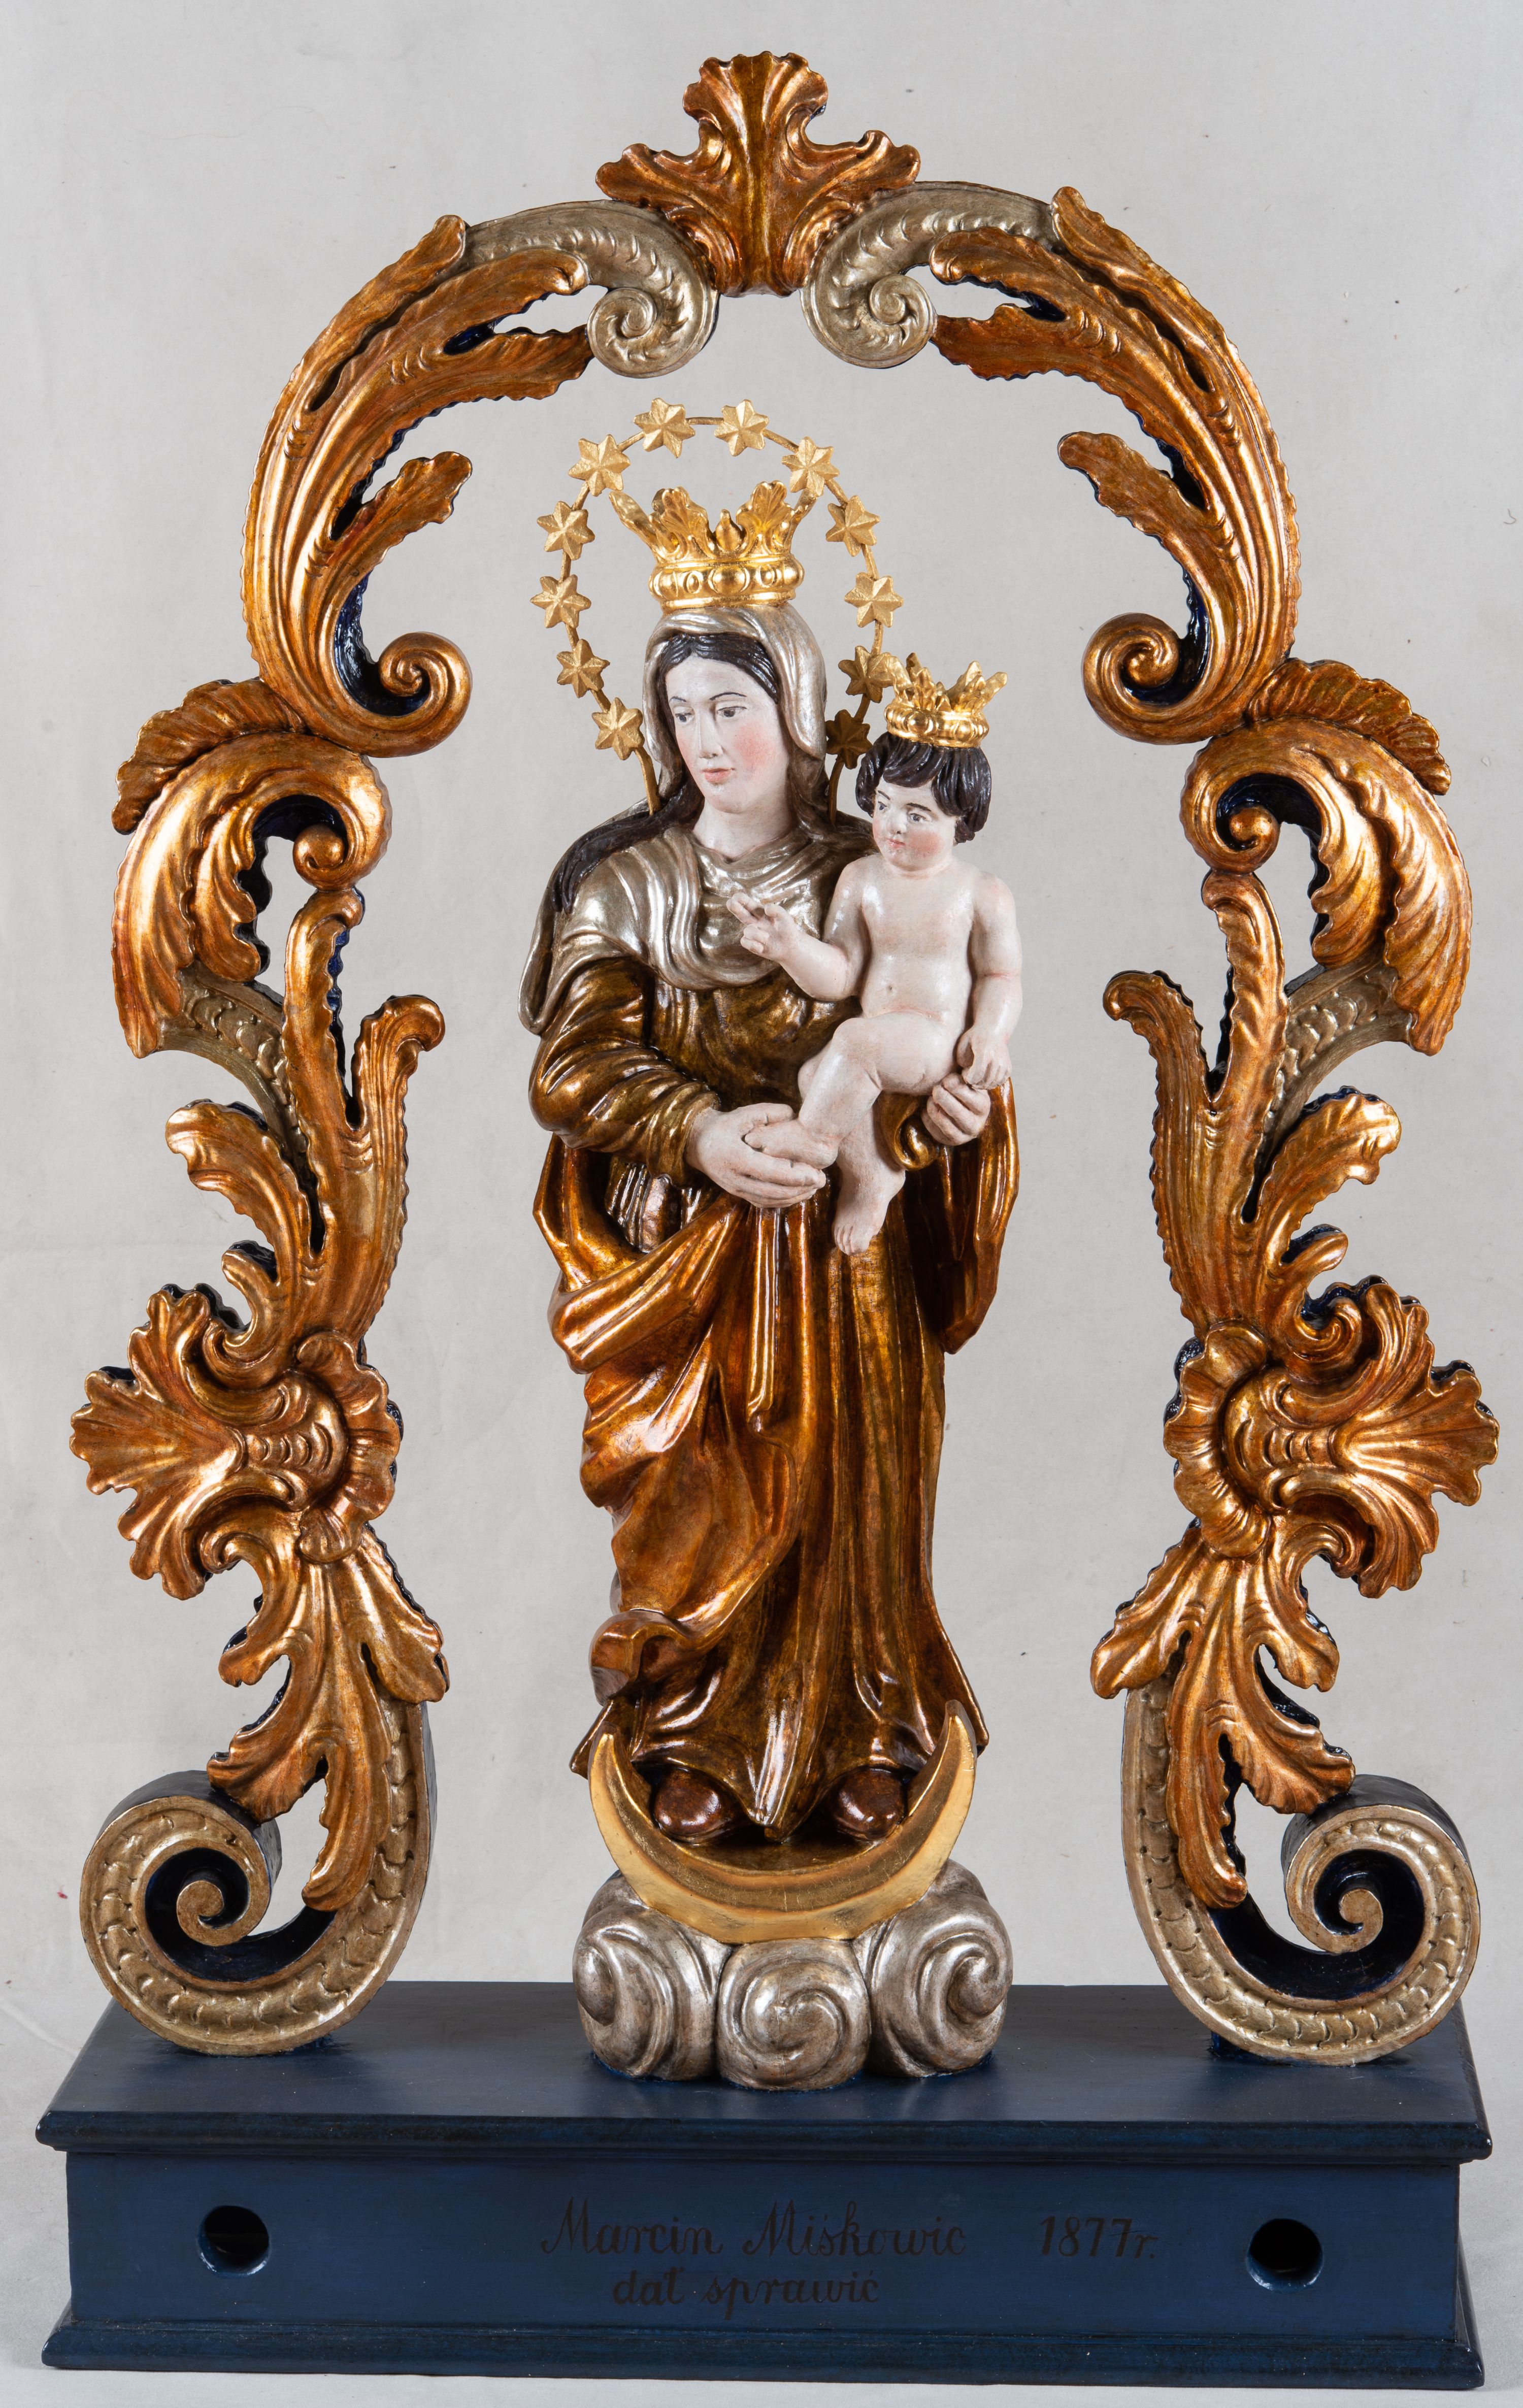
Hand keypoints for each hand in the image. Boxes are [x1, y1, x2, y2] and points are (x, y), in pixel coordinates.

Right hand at [686, 1102, 828, 1206]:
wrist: (697, 1144)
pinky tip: (798, 1193)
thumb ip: (769, 1113)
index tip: (816, 1174)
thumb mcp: (743, 1114)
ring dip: (794, 1197)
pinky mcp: (738, 1193)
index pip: (770, 1172)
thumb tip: (794, 1115)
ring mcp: (735, 1189)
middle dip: (800, 1189)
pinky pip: (763, 1202)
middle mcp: (734, 1178)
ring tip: (814, 1188)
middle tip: (822, 1181)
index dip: (795, 1176)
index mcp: (735, 1157)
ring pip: (769, 1200)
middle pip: (773, 1191)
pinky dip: (782, 1200)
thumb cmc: (724, 1126)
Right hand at [728, 897, 795, 961]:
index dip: (741, 899)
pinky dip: (755, 945)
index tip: (737, 897)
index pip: (748, 903)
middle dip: (734, 907)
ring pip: (747, 931)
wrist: (790, 947)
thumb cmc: (787, 929)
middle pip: (741, 913)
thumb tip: (766, 908)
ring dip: (758, 935)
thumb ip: (777, 910)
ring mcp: (752, 933)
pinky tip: (763, 947)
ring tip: (768, 938)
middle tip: (730, 902)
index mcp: (760, 911)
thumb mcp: (785, 917)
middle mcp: (754, 921)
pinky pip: (745, 942)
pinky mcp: (751, 944)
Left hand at [923, 1072, 991, 1147]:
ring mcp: (965, 1135)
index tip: (945, 1079)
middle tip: (935, 1088)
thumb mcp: (968, 1081)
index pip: (968, 1096)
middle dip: (942, 1097)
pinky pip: (936, 1130)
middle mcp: (977, 1123)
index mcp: (983, 1105)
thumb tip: (953, 1074)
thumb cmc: (963, 1089)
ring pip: (946, 1124)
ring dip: (934, 1108)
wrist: (963, 1109)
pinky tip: (928, 1108)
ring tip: (930, 1098)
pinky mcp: (952, 1141)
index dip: (953, 1085)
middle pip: (957, 1112)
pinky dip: (929, 1118)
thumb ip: (963, 1074)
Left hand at [954, 1030, 1011, 1090]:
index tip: (965, 1073)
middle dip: (974, 1082)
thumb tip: (966, 1075)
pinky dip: (992, 1083)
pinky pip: (999, 1082)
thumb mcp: (963, 1044)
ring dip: (983, 1084)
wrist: (994, 1030)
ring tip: (977, 1077)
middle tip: (970, 1075)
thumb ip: (961, 1060)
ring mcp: (1004, 1065)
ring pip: (992, 1084)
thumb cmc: (975, 1037)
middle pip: (984, 1081)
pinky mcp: (1008, 1068)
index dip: (968, 1078)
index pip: (976, 1075)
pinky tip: (985, 1077)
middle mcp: (996, 1060)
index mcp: (984, 1053)